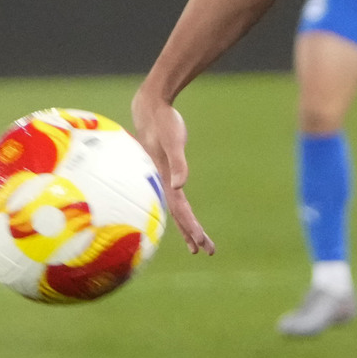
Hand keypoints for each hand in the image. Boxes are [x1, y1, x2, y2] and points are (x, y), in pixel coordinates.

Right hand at [133, 92, 213, 253]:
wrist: (149, 107)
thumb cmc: (163, 122)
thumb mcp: (173, 141)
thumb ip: (178, 163)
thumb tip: (180, 186)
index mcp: (164, 179)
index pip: (180, 210)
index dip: (190, 227)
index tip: (201, 243)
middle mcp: (163, 182)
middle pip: (179, 215)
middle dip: (192, 233)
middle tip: (207, 251)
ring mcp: (163, 178)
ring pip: (176, 208)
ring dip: (187, 225)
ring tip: (198, 242)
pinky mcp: (164, 171)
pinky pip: (174, 196)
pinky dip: (180, 210)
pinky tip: (183, 214)